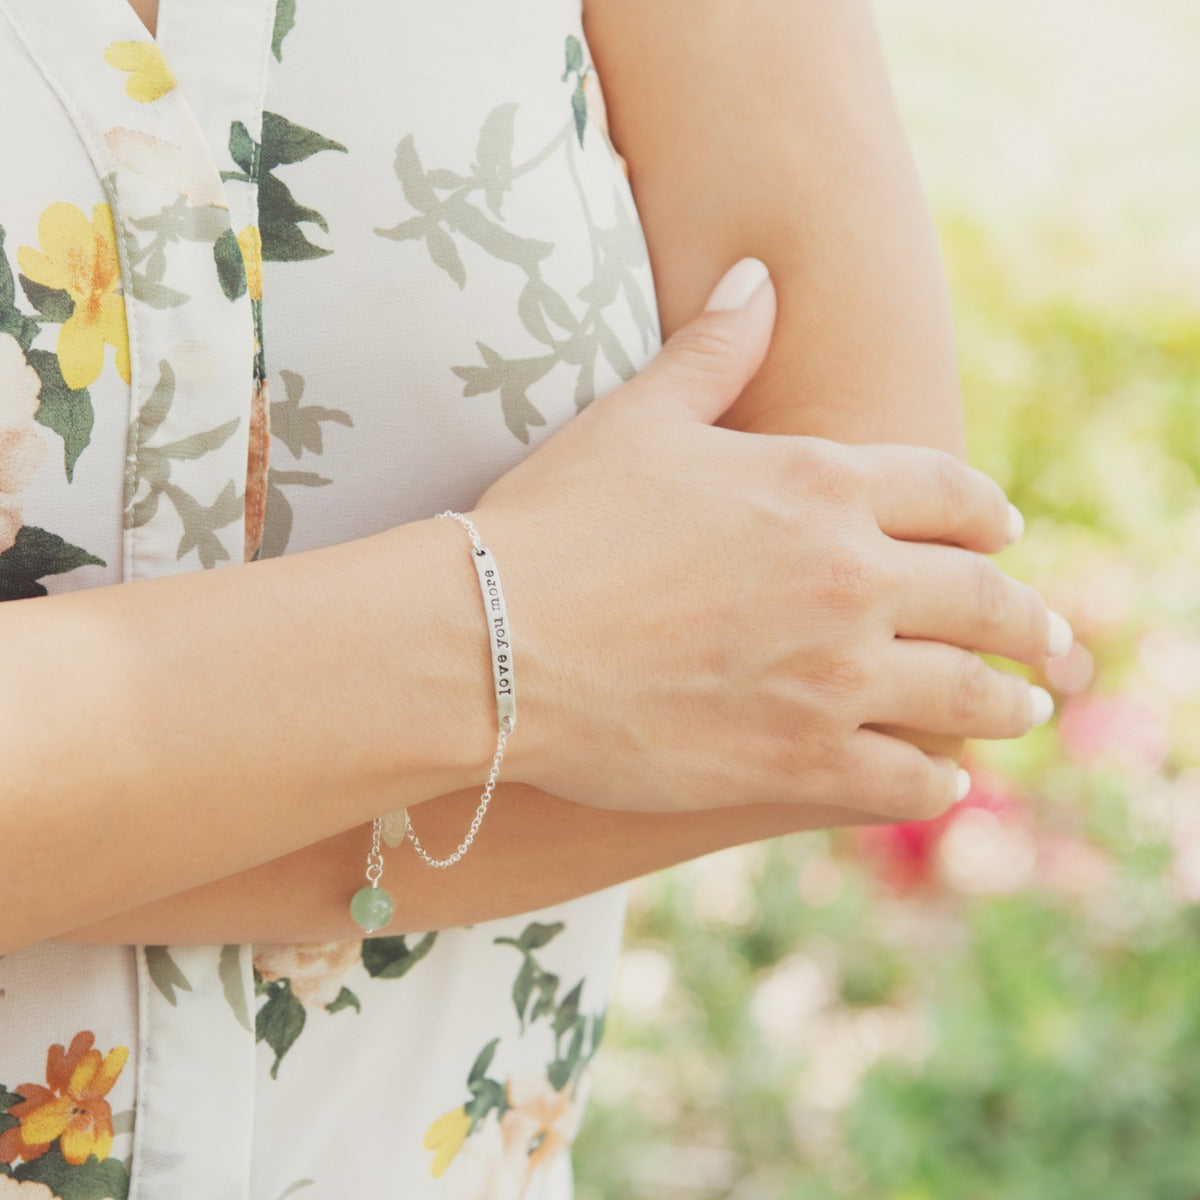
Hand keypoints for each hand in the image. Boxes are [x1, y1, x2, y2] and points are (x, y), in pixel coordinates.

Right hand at [477, 260, 1064, 820]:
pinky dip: (936, 781)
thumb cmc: (558, 521)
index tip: (1002, 536)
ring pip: (969, 697)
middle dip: (1026, 621)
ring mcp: (833, 677)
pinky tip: (941, 778)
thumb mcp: (638, 416)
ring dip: (1006, 706)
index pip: (955, 494)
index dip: (988, 516)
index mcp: (824, 485)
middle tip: (1046, 638)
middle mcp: (851, 579)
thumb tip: (760, 275)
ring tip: (1022, 712)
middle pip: (987, 601)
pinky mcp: (798, 761)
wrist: (495, 640)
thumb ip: (716, 349)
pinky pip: (908, 780)